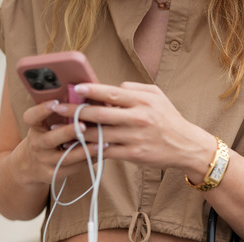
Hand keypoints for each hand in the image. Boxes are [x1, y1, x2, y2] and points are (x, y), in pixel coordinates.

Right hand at [13, 99, 97, 185]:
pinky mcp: (53, 174)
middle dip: (68, 132)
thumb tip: (88, 97)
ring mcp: (45, 161)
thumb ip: (61, 115)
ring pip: (66, 157)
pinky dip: (89, 160)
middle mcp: (37, 144)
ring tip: (101, 144)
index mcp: (35, 128)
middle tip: (83, 126)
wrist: (29, 166)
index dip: (42, 110)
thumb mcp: (45, 126)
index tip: (55, 103)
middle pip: (50, 139)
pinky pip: (74, 168)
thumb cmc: (45, 139)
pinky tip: (101, 154)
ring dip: (85, 150)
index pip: (31, 117)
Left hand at [49, 82, 214, 176]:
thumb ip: (134, 88)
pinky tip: (77, 146)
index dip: (91, 90)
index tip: (75, 88)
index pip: (112, 93)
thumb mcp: (158, 96)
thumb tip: (112, 86)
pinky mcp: (133, 154)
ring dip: (77, 132)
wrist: (186, 146)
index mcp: (142, 101)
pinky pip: (106, 151)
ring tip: (60, 129)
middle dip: (75, 111)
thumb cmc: (169, 119)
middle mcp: (138, 118)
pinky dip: (90, 149)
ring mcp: (134, 138)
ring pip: (99, 134)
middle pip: (100, 114)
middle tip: (57, 109)